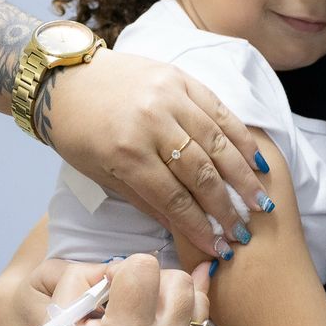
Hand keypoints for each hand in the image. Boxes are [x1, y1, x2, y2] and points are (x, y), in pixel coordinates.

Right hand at [18, 254, 207, 325]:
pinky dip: (182, 316)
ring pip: (198, 300)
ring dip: (172, 295)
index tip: (105, 290)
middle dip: (152, 277)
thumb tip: (113, 268)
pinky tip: (156, 323)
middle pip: (179, 279)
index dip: (122, 269)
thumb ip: (79, 283)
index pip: (145, 267)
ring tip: (143, 310)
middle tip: (125, 297)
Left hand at [43, 48, 269, 257]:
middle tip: (243, 232)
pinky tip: (256, 161)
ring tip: (261, 203)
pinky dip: (240, 137)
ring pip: (217, 142)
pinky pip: (218, 109)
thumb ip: (145, 200)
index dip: (200, 227)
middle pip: (201, 173)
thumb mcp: (101, 174)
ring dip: (243, 177)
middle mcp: (151, 122)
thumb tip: (186, 230)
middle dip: (226, 208)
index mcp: (125, 152)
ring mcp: (169, 96)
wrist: (65, 80)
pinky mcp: (180, 77)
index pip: (174, 198)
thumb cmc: (78, 132)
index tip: (219, 249)